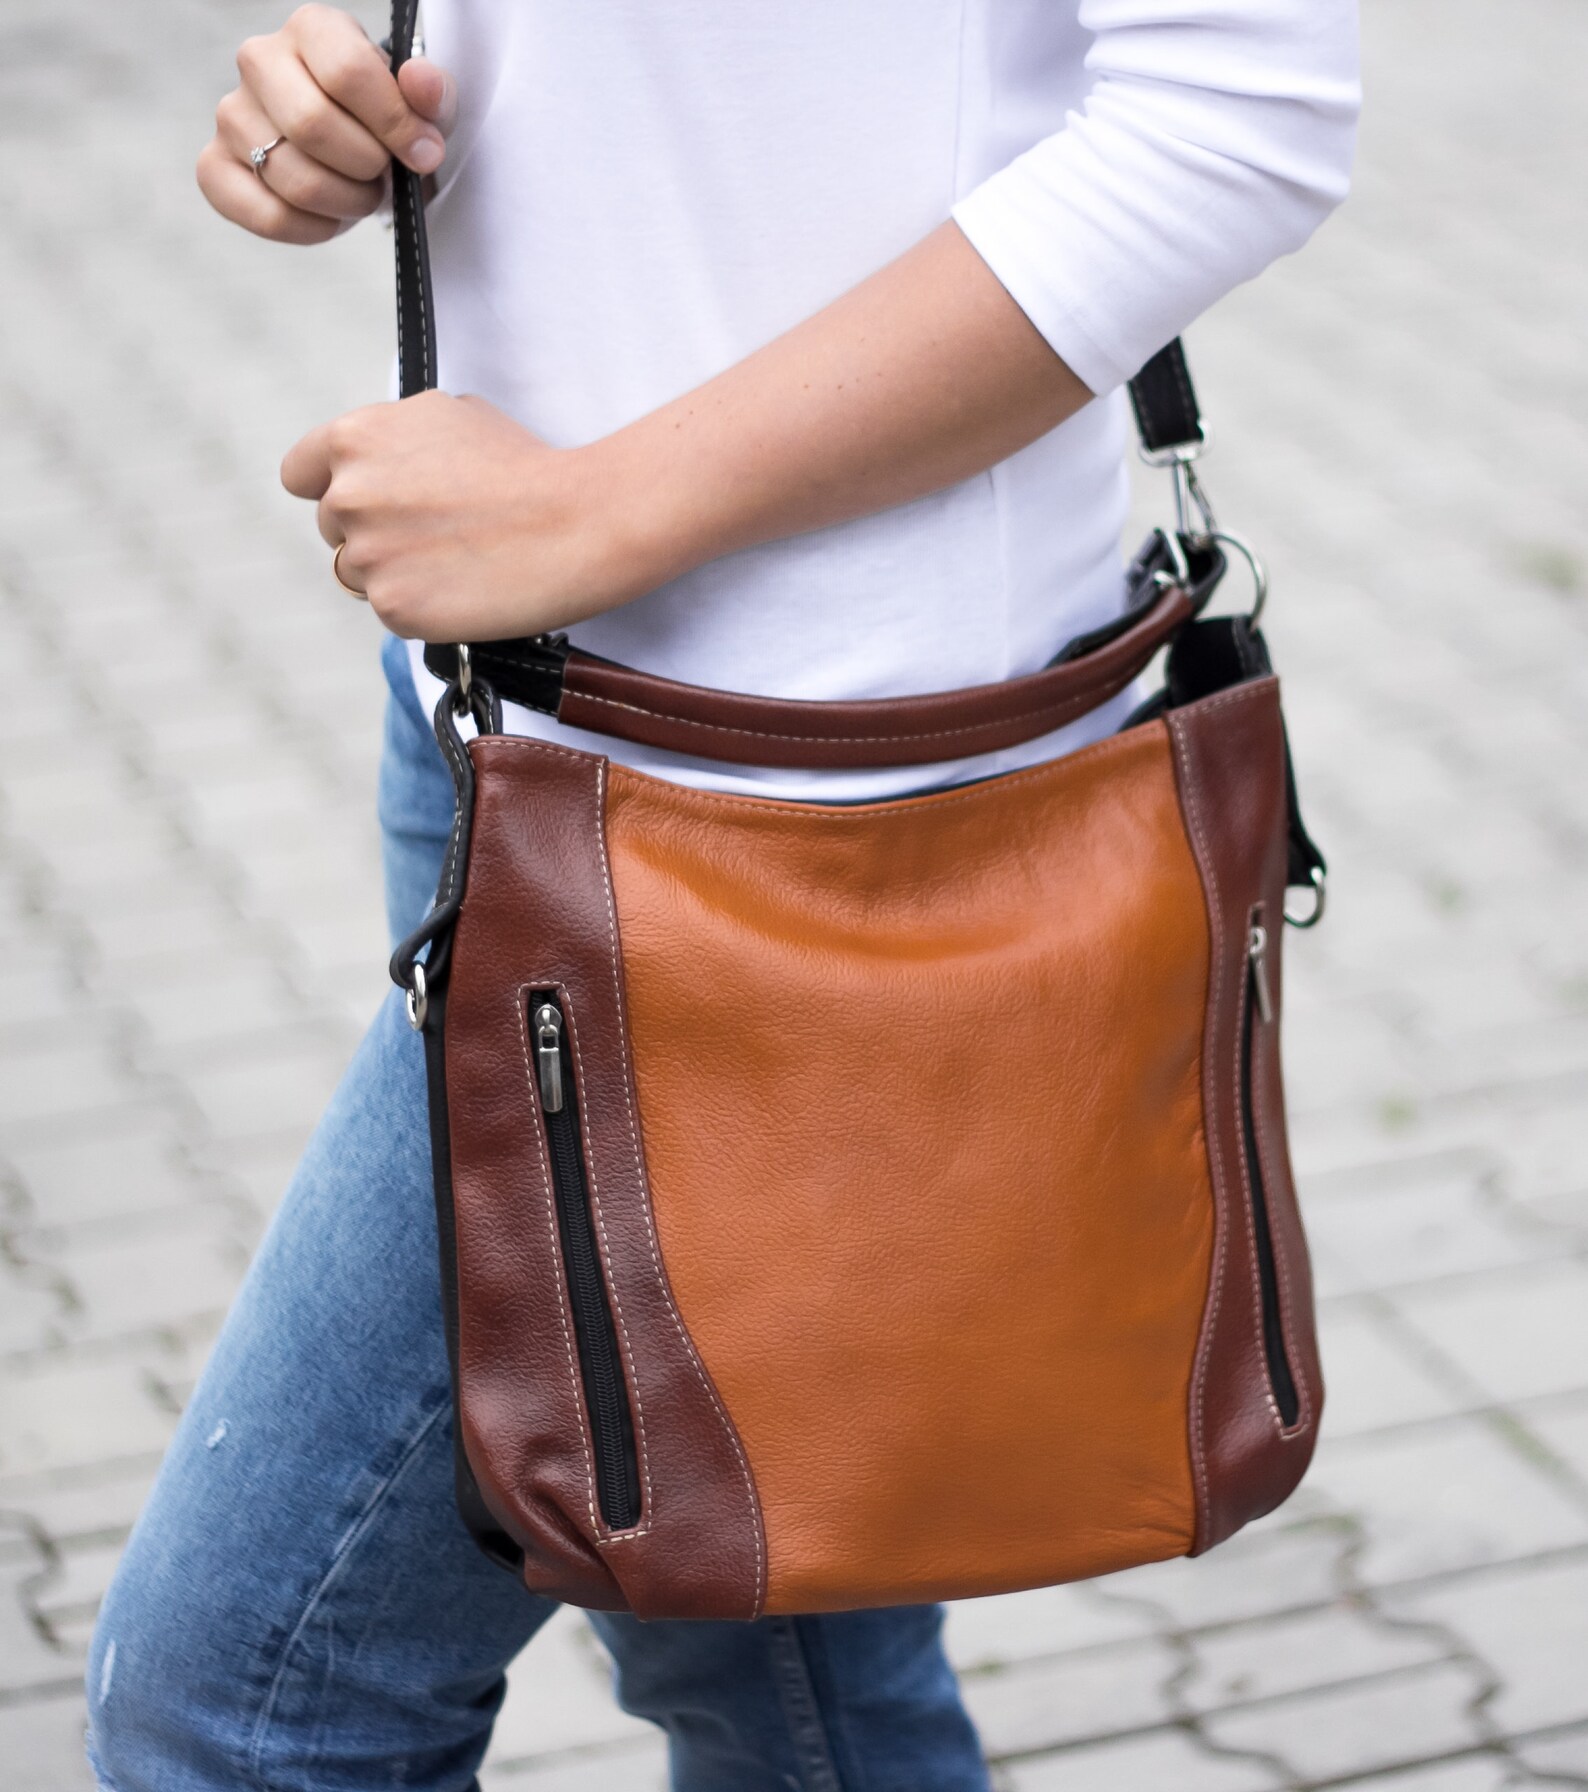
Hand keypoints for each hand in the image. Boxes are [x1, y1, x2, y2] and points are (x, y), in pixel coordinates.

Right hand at [198, 5, 456, 245]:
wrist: (353, 153)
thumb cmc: (385, 123)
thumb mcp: (422, 106)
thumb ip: (431, 91)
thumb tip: (423, 86)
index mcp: (312, 29)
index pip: (347, 71)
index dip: (394, 123)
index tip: (423, 152)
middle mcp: (260, 61)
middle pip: (312, 125)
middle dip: (366, 167)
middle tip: (383, 174)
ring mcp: (231, 114)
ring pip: (293, 178)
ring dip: (346, 202)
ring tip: (359, 193)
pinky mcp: (215, 166)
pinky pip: (265, 215)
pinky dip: (311, 229)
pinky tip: (328, 216)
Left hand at [281, 393, 657, 640]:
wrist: (573, 523)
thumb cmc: (526, 466)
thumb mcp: (452, 416)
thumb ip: (397, 438)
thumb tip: (380, 460)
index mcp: (356, 438)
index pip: (300, 474)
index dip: (330, 488)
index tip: (360, 503)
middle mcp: (349, 495)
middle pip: (332, 528)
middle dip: (373, 532)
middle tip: (433, 534)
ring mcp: (368, 554)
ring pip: (359, 574)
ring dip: (396, 572)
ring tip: (456, 560)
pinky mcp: (393, 607)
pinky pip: (391, 611)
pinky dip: (423, 606)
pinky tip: (466, 587)